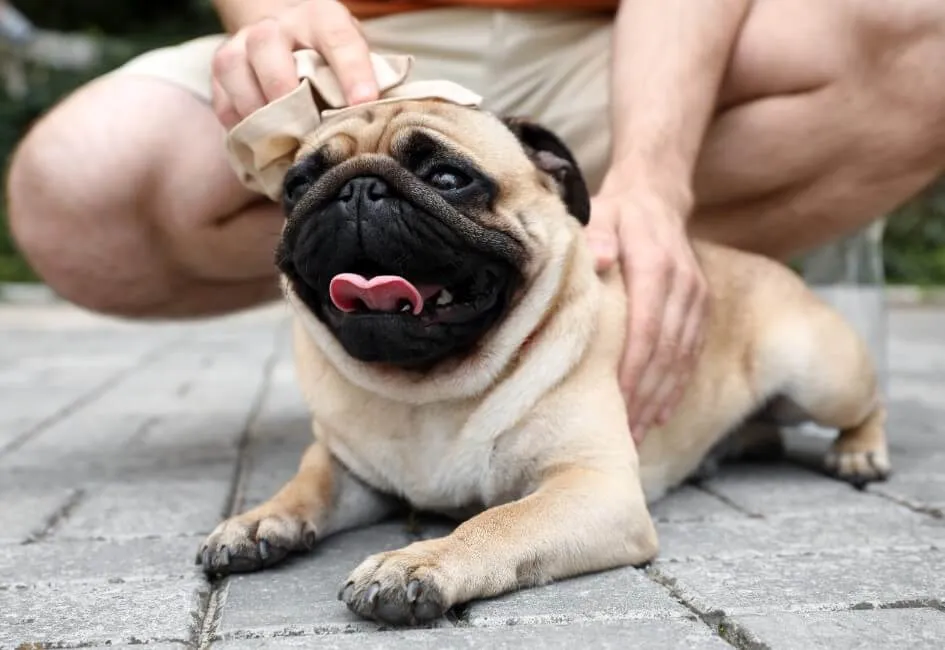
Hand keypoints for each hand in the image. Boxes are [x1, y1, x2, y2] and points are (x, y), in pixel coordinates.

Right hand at [211, 0, 377, 128]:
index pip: (337, 38)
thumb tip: (380, 125)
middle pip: (267, 45)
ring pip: (234, 70)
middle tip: (304, 125)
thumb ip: (367, 83)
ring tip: (281, 141)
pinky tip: (262, 146)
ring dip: (257, 111)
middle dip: (284, 88)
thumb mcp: (353, 59)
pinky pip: (222, 102)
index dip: (352, 71)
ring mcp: (241, 46)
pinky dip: (241, 128)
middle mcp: (275, 26)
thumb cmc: (329, 58)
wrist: (286, 38)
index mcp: (319, 18)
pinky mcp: (220, 73)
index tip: (364, 103)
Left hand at [586, 187, 707, 442]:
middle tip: (621, 435)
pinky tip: (658, 415)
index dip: (634, 369)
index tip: (617, 402)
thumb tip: (599, 258)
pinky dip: (674, 388)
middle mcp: (684, 287)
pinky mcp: (700, 309)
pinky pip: (690, 355)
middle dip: (644, 396)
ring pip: (680, 359)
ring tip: (636, 434)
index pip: (648, 328)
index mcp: (657, 267)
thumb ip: (598, 235)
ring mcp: (696, 300)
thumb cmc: (617, 212)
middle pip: (666, 352)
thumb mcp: (601, 212)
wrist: (657, 196)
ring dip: (659, 400)